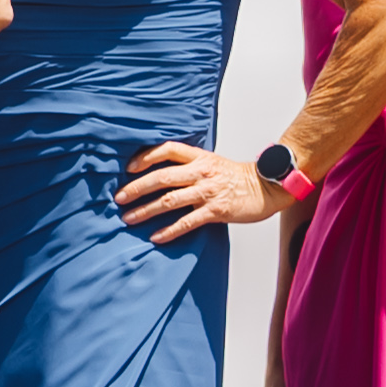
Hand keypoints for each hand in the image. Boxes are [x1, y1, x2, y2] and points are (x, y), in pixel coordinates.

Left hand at [115, 140, 271, 244]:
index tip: (128, 167)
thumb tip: (159, 172)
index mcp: (200, 157)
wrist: (267, 187)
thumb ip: (188, 165)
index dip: (146, 156)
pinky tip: (156, 236)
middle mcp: (201, 172)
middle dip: (136, 187)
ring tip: (128, 218)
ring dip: (146, 210)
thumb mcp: (212, 162)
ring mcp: (208, 192)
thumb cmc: (236, 177)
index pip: (167, 149)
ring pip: (169, 200)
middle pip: (162, 176)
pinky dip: (169, 230)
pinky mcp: (216, 211)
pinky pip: (187, 222)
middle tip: (118, 197)